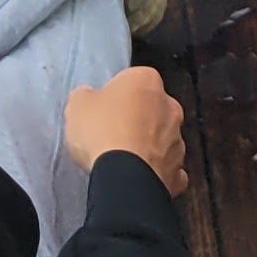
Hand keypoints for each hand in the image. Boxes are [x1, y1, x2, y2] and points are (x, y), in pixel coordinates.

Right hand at [67, 65, 188, 195]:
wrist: (124, 176)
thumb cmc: (102, 132)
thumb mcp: (78, 105)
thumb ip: (85, 96)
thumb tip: (87, 97)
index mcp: (147, 81)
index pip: (133, 80)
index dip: (116, 95)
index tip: (103, 109)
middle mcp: (169, 106)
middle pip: (152, 108)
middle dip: (137, 119)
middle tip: (112, 133)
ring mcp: (178, 141)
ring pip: (162, 139)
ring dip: (148, 145)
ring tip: (124, 160)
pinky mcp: (177, 172)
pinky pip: (168, 168)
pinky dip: (157, 172)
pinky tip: (140, 177)